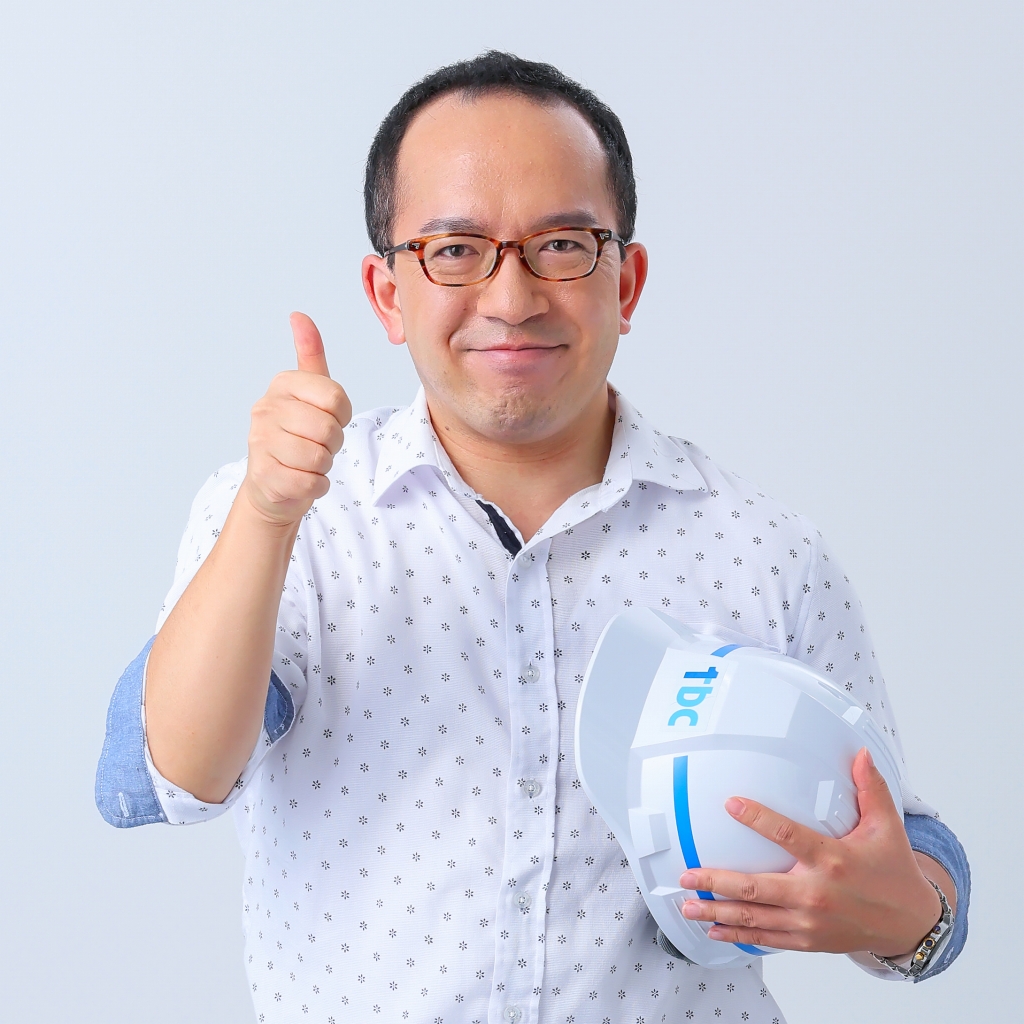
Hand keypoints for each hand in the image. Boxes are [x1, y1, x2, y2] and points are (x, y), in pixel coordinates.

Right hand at [242, 312, 351, 528]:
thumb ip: (310, 354)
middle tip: (318, 444)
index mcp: (282, 385)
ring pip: (319, 457)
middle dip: (332, 443)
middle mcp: (265, 409)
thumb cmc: (297, 435)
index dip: (342, 415)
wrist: (273, 485)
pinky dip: (316, 485)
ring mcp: (261, 443)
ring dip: (323, 465)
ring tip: (307, 461)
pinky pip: (312, 483)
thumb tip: (299, 315)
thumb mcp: (308, 392)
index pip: (336, 397)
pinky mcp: (265, 476)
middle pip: (328, 429)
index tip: (329, 419)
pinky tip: (301, 479)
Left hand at [679, 748, 942, 957]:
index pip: (787, 835)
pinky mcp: (808, 940)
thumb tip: (860, 752)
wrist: (911, 924)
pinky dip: (739, 935)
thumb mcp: (887, 827)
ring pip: (755, 918)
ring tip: (688, 905)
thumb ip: (871, 788)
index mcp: (832, 860)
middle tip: (687, 874)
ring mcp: (809, 921)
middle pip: (756, 888)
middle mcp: (816, 893)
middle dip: (716, 881)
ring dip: (718, 912)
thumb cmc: (894, 872)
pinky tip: (715, 929)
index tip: (731, 804)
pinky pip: (767, 938)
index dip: (757, 818)